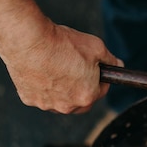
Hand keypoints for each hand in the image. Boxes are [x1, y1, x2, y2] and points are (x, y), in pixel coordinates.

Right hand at [0, 22, 122, 113]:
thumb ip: (110, 60)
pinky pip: (40, 95)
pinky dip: (42, 86)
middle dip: (82, 87)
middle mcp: (68, 106)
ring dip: (62, 89)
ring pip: (59, 99)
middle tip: (76, 69)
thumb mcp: (96, 47)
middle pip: (80, 100)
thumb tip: (118, 65)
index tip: (94, 68)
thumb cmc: (63, 43)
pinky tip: (40, 69)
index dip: (99, 77)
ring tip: (56, 67)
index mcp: (87, 96)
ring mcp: (47, 104)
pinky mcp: (29, 99)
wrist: (29, 40)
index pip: (101, 90)